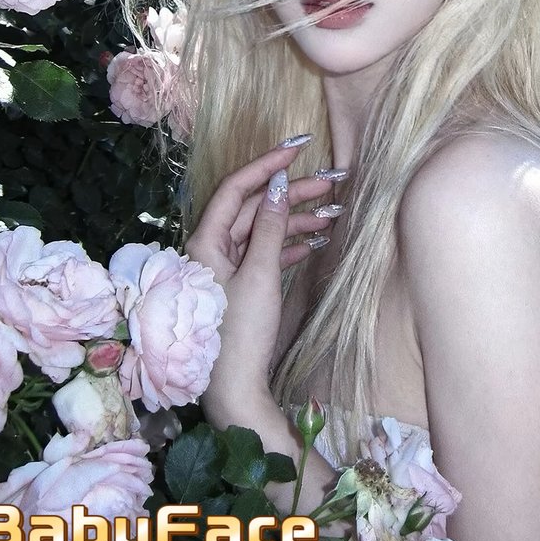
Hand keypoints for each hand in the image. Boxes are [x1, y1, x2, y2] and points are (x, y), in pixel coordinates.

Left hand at [184, 137, 341, 418]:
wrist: (234, 391)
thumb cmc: (240, 334)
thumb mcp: (260, 276)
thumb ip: (272, 229)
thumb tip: (280, 187)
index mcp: (205, 240)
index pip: (237, 188)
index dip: (267, 165)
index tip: (298, 148)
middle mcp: (210, 248)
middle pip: (254, 208)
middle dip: (292, 194)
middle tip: (332, 182)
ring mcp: (224, 268)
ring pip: (262, 231)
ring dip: (296, 221)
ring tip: (334, 214)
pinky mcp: (238, 286)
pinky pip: (264, 253)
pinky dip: (289, 245)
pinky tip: (315, 241)